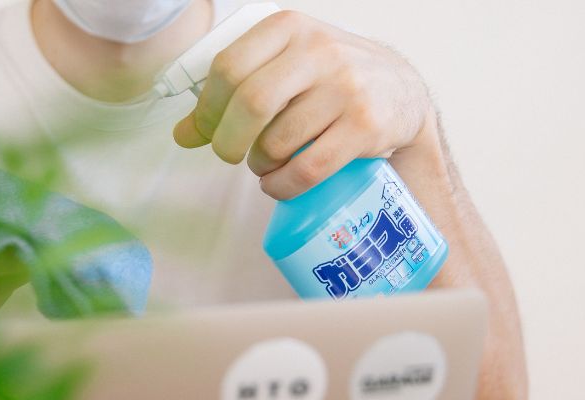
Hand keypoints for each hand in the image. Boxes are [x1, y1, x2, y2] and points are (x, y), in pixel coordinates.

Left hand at [173, 10, 433, 199]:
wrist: (401, 94)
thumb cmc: (330, 82)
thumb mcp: (285, 69)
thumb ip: (237, 91)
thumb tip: (183, 134)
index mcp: (289, 29)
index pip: (228, 67)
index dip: (207, 109)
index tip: (206, 131)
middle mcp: (319, 51)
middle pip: (250, 103)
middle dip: (228, 141)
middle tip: (229, 155)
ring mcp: (346, 88)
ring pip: (279, 140)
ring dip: (260, 165)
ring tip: (265, 165)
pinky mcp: (365, 126)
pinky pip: (308, 168)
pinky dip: (283, 185)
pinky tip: (280, 184)